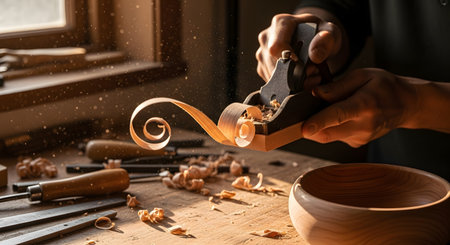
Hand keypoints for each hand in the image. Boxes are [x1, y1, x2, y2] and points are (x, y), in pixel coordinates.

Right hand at [256, 13, 342, 81]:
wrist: (313, 41)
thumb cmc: (320, 35)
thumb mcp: (331, 33)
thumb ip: (326, 41)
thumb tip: (314, 56)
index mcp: (280, 23)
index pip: (277, 46)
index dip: (290, 61)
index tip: (307, 66)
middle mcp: (266, 37)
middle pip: (274, 64)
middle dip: (295, 74)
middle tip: (314, 73)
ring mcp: (262, 53)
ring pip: (272, 75)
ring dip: (293, 82)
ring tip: (310, 76)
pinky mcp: (262, 67)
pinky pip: (272, 81)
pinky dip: (287, 86)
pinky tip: (301, 81)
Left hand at [302, 68, 418, 147]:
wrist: (407, 105)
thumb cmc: (385, 87)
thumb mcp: (363, 75)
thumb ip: (337, 86)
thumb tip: (315, 93)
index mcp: (364, 105)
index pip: (338, 115)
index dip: (319, 122)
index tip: (304, 129)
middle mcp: (363, 125)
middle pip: (326, 133)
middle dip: (308, 125)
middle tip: (302, 112)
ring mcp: (360, 137)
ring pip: (327, 136)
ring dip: (319, 125)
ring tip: (330, 108)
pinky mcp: (357, 143)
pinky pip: (334, 136)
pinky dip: (329, 127)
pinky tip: (339, 116)